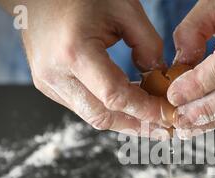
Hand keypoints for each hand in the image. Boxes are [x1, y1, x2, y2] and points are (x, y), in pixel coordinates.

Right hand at [0, 0, 174, 136]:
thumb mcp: (124, 9)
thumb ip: (148, 44)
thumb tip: (158, 76)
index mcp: (74, 52)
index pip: (115, 96)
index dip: (145, 111)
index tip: (167, 116)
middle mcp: (56, 74)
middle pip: (102, 117)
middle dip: (136, 125)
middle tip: (162, 127)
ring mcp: (48, 83)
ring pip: (92, 116)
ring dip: (122, 119)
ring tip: (148, 117)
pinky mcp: (47, 86)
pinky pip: (82, 107)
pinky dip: (106, 108)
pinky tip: (125, 102)